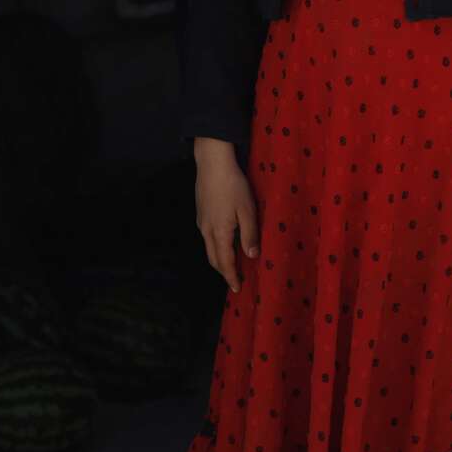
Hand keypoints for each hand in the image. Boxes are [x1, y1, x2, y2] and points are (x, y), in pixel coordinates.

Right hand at [193, 138, 258, 293]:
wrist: (212, 163)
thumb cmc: (233, 185)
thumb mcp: (247, 210)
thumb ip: (250, 235)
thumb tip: (252, 257)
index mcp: (220, 232)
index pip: (225, 262)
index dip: (231, 277)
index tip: (237, 288)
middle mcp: (206, 231)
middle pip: (213, 258)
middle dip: (223, 271)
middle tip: (234, 280)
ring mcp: (201, 221)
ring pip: (208, 248)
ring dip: (219, 259)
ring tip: (231, 264)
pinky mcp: (200, 212)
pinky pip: (207, 237)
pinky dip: (215, 246)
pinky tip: (224, 241)